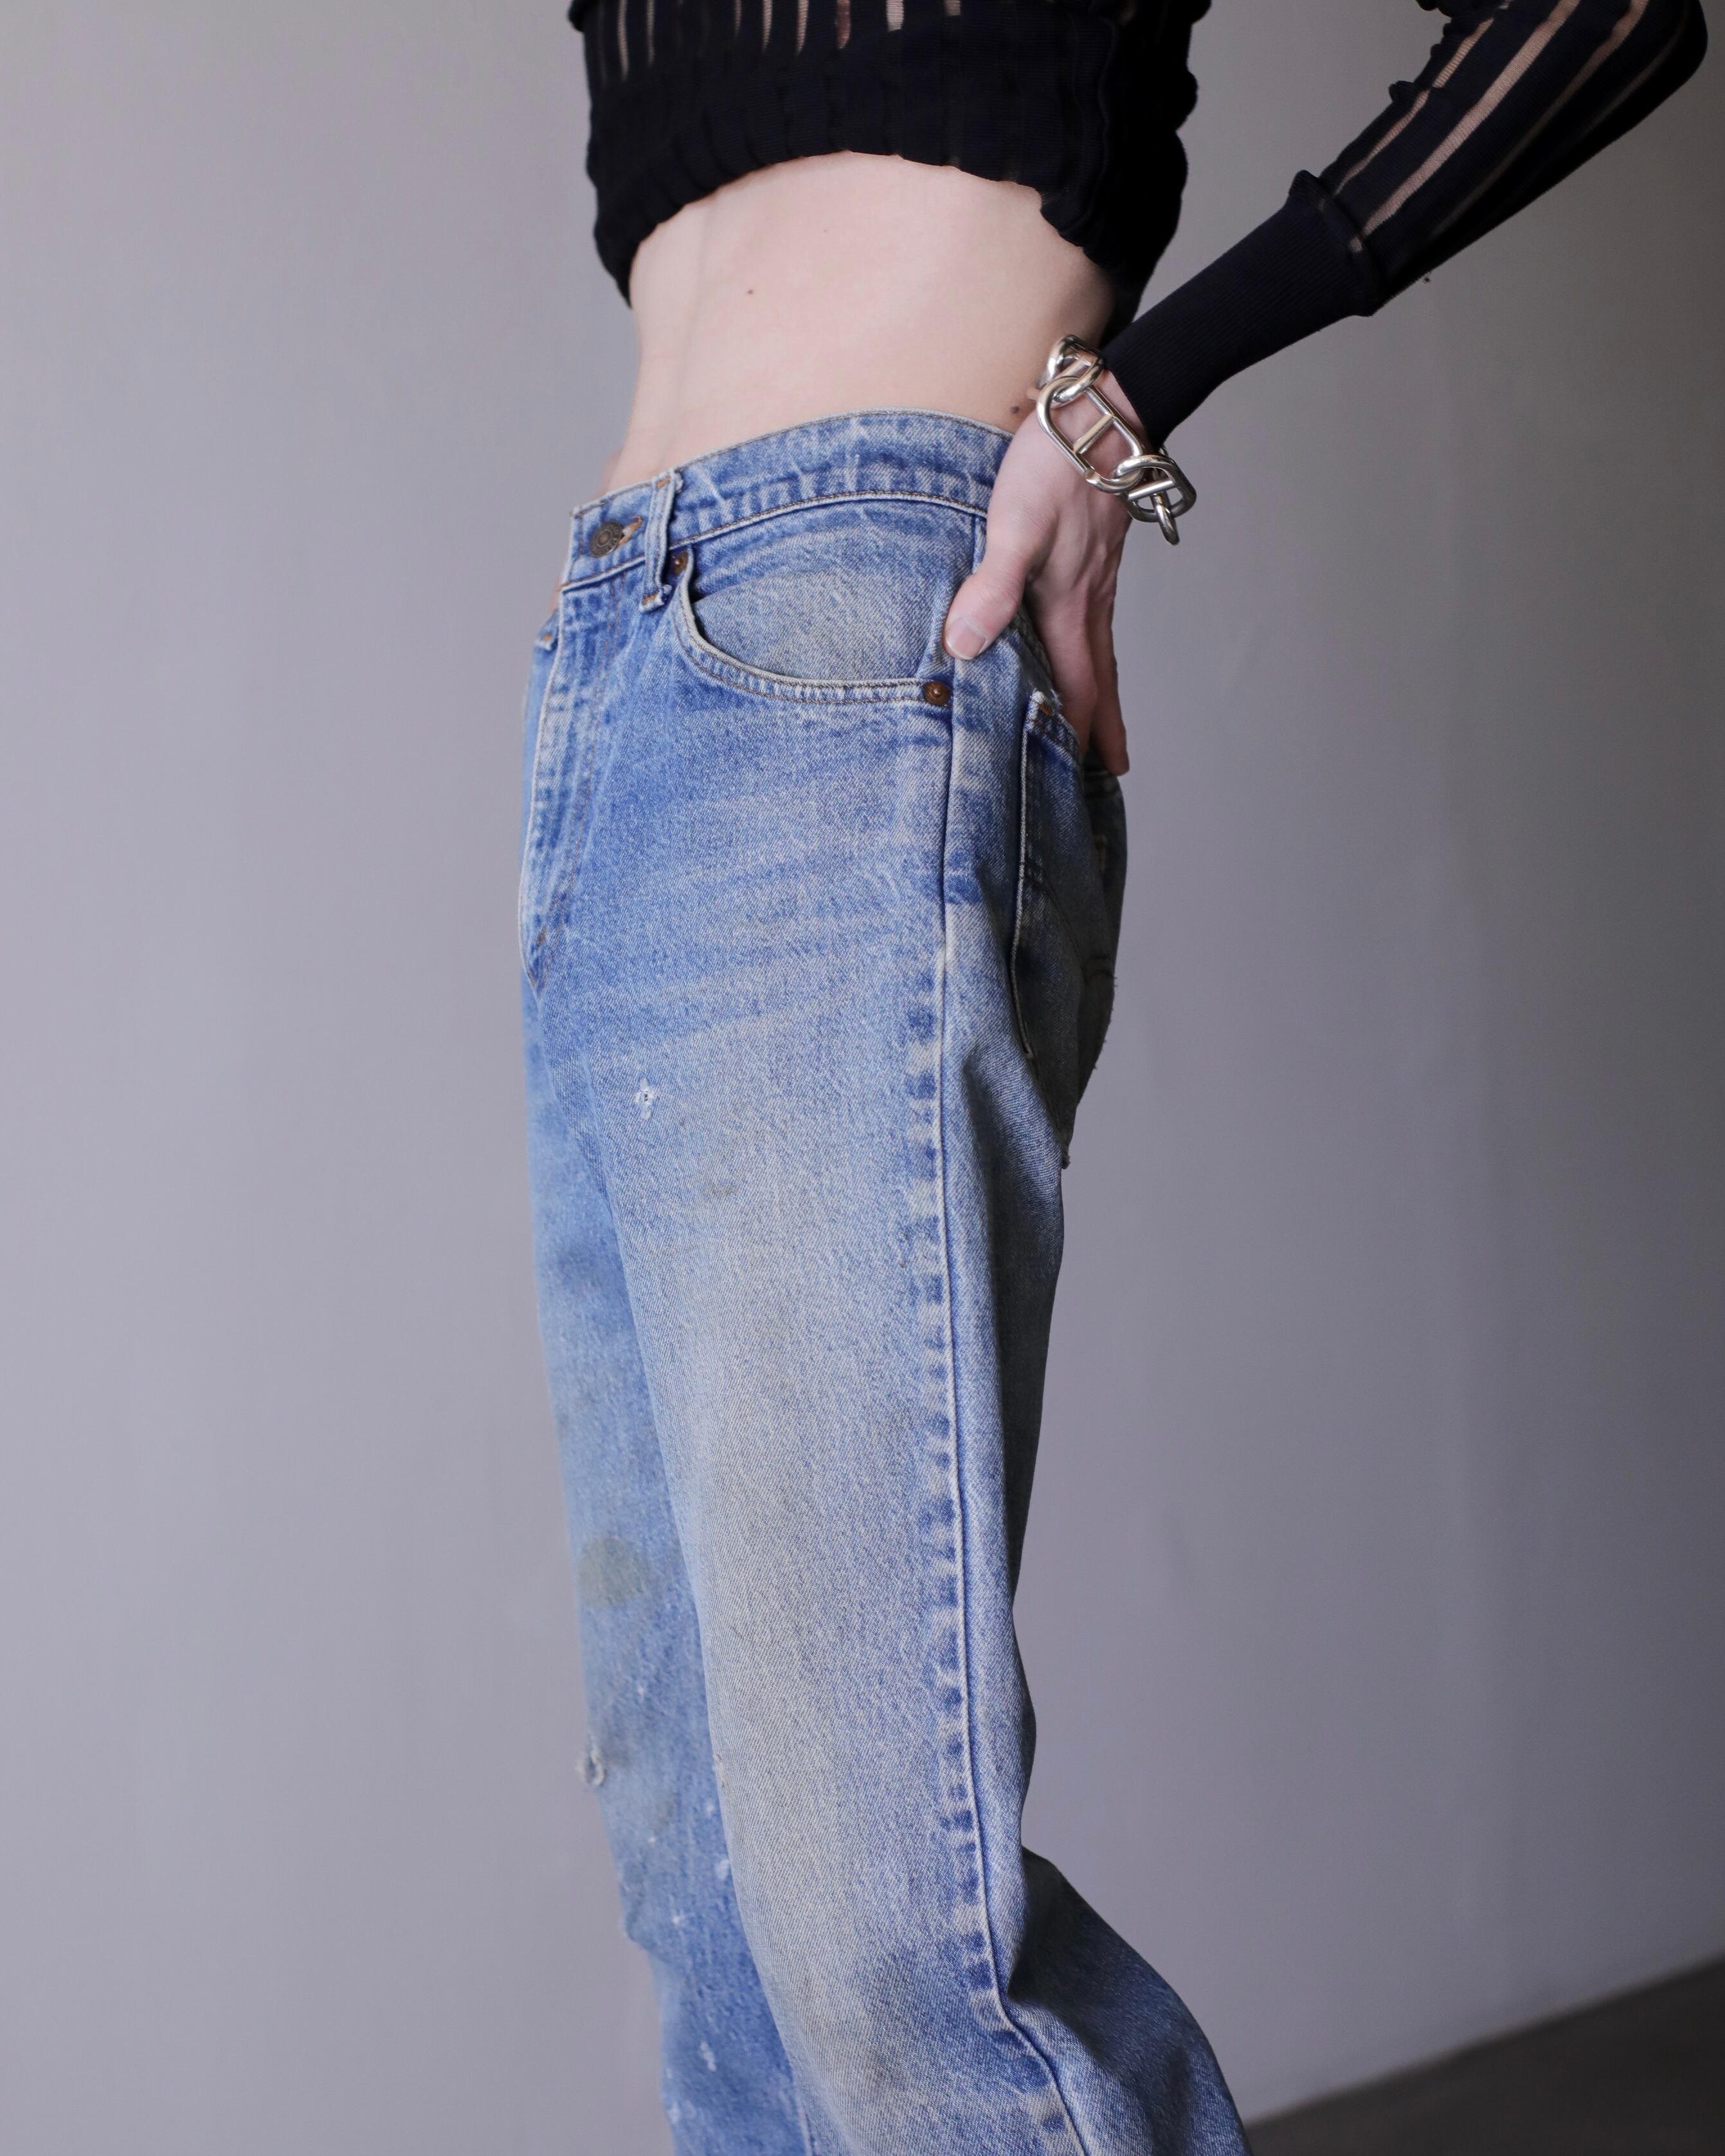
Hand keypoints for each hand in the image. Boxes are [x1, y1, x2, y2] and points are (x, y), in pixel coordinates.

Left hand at [942, 377, 1137, 775]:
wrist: (1105, 411)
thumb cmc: (1058, 465)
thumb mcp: (1015, 525)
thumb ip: (992, 587)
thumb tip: (965, 646)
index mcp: (1070, 609)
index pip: (1078, 690)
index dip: (1077, 738)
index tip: (1081, 783)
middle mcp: (1089, 603)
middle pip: (1099, 682)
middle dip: (1102, 731)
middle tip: (1107, 775)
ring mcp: (1096, 581)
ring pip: (1100, 652)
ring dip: (1102, 694)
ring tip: (1103, 726)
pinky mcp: (1093, 556)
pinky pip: (1096, 621)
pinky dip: (1094, 650)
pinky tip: (1082, 644)